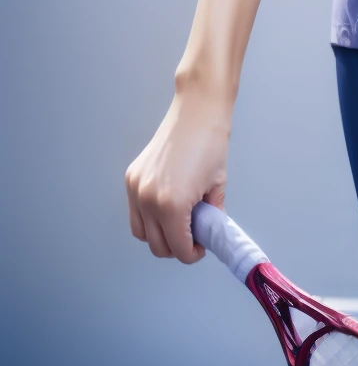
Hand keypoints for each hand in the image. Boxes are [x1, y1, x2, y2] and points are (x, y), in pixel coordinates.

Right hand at [125, 83, 232, 263]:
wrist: (197, 112)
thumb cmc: (212, 144)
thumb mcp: (218, 185)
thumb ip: (211, 215)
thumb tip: (208, 232)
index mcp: (172, 206)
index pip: (178, 247)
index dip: (192, 254)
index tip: (200, 248)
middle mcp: (148, 201)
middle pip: (157, 246)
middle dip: (176, 248)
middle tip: (192, 239)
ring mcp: (135, 189)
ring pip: (141, 233)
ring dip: (158, 237)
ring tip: (178, 226)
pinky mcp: (130, 178)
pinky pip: (135, 212)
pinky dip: (147, 219)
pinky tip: (165, 210)